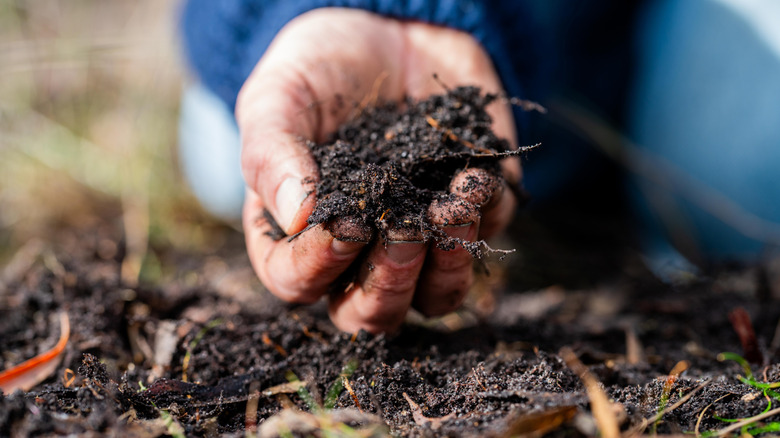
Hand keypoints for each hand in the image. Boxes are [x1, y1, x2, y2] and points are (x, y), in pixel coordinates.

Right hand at [238, 8, 519, 333]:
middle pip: (370, 313)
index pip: (298, 282)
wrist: (391, 25)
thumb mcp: (279, 97)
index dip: (319, 266)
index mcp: (298, 233)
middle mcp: (358, 250)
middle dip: (389, 282)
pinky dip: (483, 216)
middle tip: (401, 229)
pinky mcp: (469, 212)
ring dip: (446, 267)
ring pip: (435, 299)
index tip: (344, 223)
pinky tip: (472, 175)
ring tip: (449, 207)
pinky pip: (483, 240)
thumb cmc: (321, 66)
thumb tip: (296, 217)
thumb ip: (273, 154)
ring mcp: (418, 238)